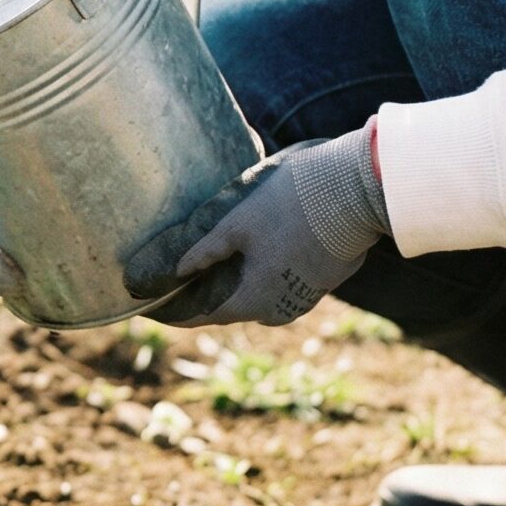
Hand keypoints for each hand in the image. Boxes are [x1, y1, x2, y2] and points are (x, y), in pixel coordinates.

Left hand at [125, 127, 387, 327]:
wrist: (358, 191)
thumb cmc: (292, 203)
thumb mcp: (237, 223)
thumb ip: (204, 251)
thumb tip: (174, 272)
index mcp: (255, 299)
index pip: (202, 314)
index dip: (173, 311)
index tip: (147, 307)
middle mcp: (280, 308)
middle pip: (229, 307)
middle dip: (199, 297)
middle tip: (169, 284)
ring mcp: (304, 296)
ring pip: (256, 296)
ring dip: (230, 286)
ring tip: (201, 272)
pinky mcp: (321, 278)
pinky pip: (278, 284)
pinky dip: (255, 276)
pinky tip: (243, 258)